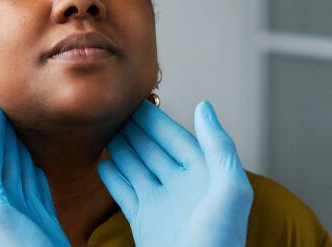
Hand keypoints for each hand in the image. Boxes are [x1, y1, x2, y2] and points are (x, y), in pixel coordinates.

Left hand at [0, 100, 68, 246]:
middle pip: (2, 160)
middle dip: (3, 134)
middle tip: (7, 105)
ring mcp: (20, 215)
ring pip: (18, 172)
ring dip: (18, 148)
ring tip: (18, 126)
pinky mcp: (39, 222)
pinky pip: (35, 189)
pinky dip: (33, 170)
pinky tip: (33, 160)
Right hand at [97, 101, 253, 246]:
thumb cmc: (219, 242)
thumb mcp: (229, 190)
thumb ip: (219, 147)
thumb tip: (204, 107)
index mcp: (203, 176)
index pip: (176, 138)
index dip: (156, 119)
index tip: (136, 99)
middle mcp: (181, 187)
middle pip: (153, 149)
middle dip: (135, 129)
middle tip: (112, 109)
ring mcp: (161, 204)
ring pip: (137, 168)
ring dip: (121, 148)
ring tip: (104, 130)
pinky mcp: (143, 222)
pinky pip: (125, 194)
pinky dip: (112, 178)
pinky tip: (102, 163)